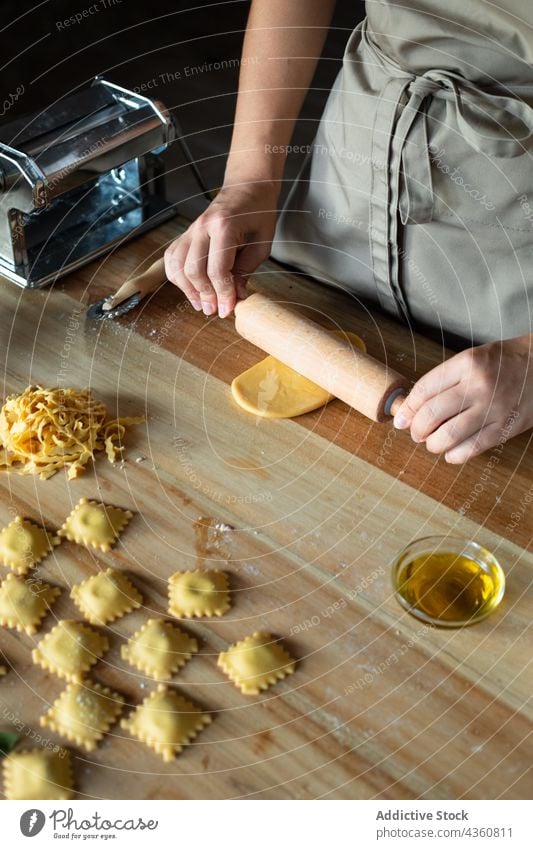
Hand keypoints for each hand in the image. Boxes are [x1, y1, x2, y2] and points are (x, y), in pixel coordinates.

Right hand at [164, 183, 278, 317]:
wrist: (246, 188)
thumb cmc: (258, 213)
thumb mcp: (262, 243)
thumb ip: (246, 269)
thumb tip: (235, 296)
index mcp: (224, 226)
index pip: (217, 268)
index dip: (222, 293)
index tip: (228, 309)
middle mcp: (202, 227)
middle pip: (193, 269)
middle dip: (205, 295)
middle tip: (215, 311)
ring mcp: (190, 229)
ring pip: (177, 266)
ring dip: (188, 290)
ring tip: (202, 304)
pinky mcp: (185, 234)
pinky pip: (172, 258)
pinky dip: (177, 277)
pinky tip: (191, 289)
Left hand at [393, 335, 532, 461]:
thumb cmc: (504, 361)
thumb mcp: (473, 358)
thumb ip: (445, 380)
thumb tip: (413, 408)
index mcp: (467, 363)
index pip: (424, 390)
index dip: (407, 408)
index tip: (401, 419)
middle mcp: (478, 386)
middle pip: (431, 415)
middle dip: (416, 430)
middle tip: (416, 433)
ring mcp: (493, 409)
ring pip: (448, 436)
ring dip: (433, 445)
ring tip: (433, 443)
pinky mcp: (505, 428)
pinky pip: (472, 448)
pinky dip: (455, 455)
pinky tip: (451, 452)